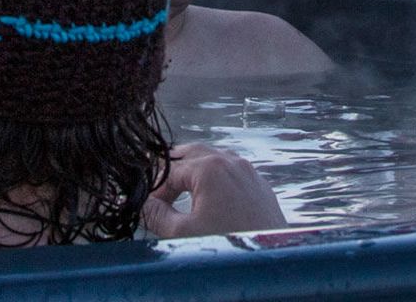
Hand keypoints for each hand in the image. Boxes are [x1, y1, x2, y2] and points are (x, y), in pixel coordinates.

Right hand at [141, 143, 285, 238]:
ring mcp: (248, 171)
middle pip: (191, 153)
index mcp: (209, 168)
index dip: (155, 188)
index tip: (147, 205)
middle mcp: (230, 161)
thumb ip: (157, 215)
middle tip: (159, 189)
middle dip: (172, 169)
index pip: (170, 170)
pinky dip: (216, 176)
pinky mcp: (260, 184)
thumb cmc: (228, 245)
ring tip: (181, 190)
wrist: (271, 263)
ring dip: (194, 169)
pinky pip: (232, 169)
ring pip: (213, 157)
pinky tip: (210, 196)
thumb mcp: (183, 234)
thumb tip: (144, 204)